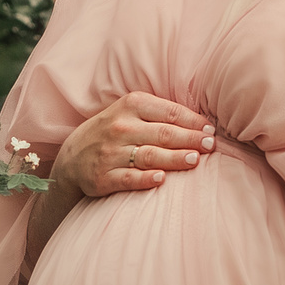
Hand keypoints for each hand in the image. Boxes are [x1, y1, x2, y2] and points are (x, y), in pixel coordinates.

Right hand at [53, 91, 214, 199]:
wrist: (73, 156)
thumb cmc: (113, 131)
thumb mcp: (130, 111)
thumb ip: (160, 113)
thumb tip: (202, 123)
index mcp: (130, 105)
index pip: (169, 112)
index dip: (193, 122)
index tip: (210, 130)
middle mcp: (120, 127)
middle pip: (163, 134)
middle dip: (190, 140)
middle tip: (211, 146)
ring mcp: (111, 153)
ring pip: (149, 155)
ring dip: (174, 158)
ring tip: (195, 160)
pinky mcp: (103, 177)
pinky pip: (128, 178)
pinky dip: (144, 179)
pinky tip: (161, 179)